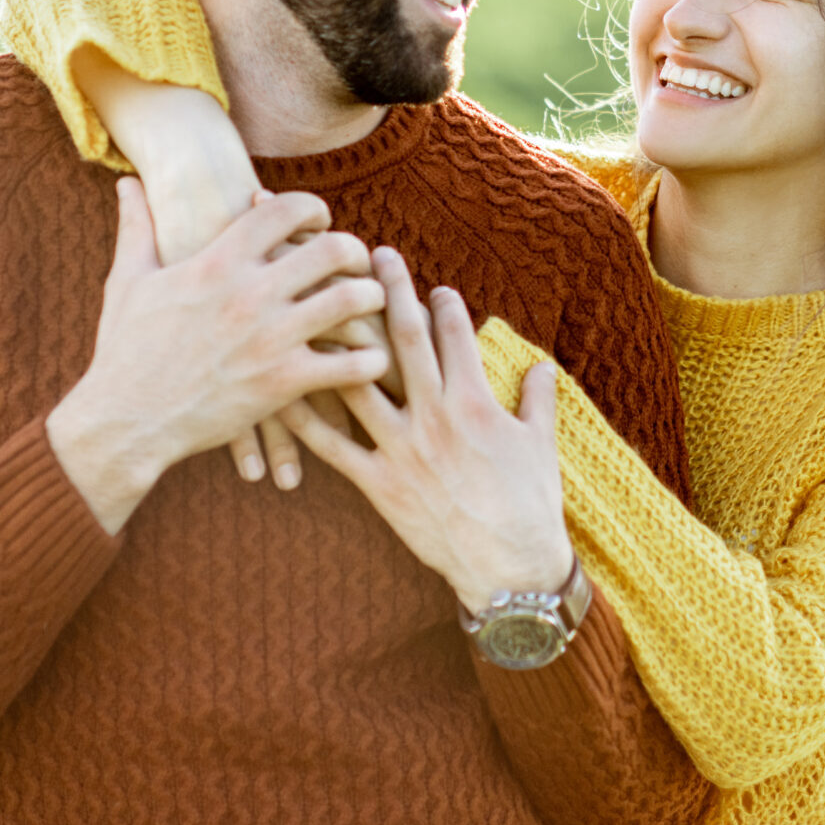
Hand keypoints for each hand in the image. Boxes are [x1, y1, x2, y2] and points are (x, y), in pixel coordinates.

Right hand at [47, 178, 388, 532]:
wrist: (122, 422)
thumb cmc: (124, 350)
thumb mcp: (129, 281)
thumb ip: (138, 227)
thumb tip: (128, 182)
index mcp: (217, 262)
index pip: (284, 209)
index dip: (312, 208)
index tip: (320, 221)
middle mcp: (248, 293)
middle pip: (331, 249)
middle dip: (354, 250)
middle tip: (358, 262)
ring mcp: (268, 339)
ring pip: (350, 301)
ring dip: (371, 298)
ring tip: (373, 304)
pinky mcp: (281, 384)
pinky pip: (348, 364)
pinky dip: (369, 360)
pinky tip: (370, 359)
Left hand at [280, 247, 572, 613]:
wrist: (509, 570)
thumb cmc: (530, 507)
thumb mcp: (541, 445)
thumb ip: (538, 400)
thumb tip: (540, 366)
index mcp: (476, 403)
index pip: (455, 334)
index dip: (442, 302)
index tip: (429, 282)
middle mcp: (435, 418)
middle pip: (405, 341)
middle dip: (389, 293)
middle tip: (374, 254)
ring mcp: (403, 450)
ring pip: (360, 383)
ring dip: (339, 340)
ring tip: (318, 305)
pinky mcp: (379, 485)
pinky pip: (334, 447)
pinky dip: (307, 419)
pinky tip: (283, 390)